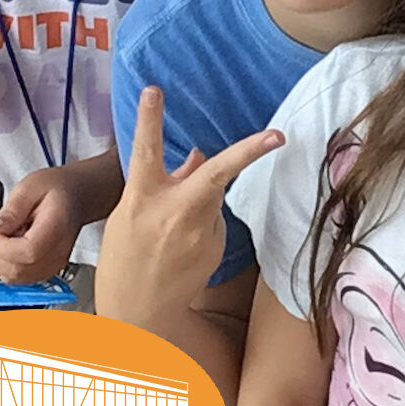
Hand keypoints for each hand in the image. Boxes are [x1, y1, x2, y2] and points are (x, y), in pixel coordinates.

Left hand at [0, 164, 83, 282]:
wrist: (77, 195)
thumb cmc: (57, 189)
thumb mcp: (30, 187)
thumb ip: (11, 210)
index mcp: (57, 227)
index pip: (28, 252)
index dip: (2, 246)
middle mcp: (59, 251)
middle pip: (18, 269)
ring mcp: (54, 264)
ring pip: (15, 277)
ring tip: (1, 238)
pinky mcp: (46, 269)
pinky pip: (19, 277)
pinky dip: (5, 266)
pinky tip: (8, 247)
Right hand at [94, 86, 283, 327]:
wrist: (136, 315)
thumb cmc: (126, 258)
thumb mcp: (130, 215)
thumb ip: (164, 182)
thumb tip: (197, 154)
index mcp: (140, 199)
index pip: (144, 151)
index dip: (149, 119)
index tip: (154, 90)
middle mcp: (172, 213)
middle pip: (215, 174)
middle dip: (249, 152)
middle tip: (278, 136)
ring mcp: (198, 233)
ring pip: (213, 198)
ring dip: (200, 202)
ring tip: (171, 238)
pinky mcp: (214, 248)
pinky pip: (214, 222)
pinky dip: (203, 225)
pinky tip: (182, 252)